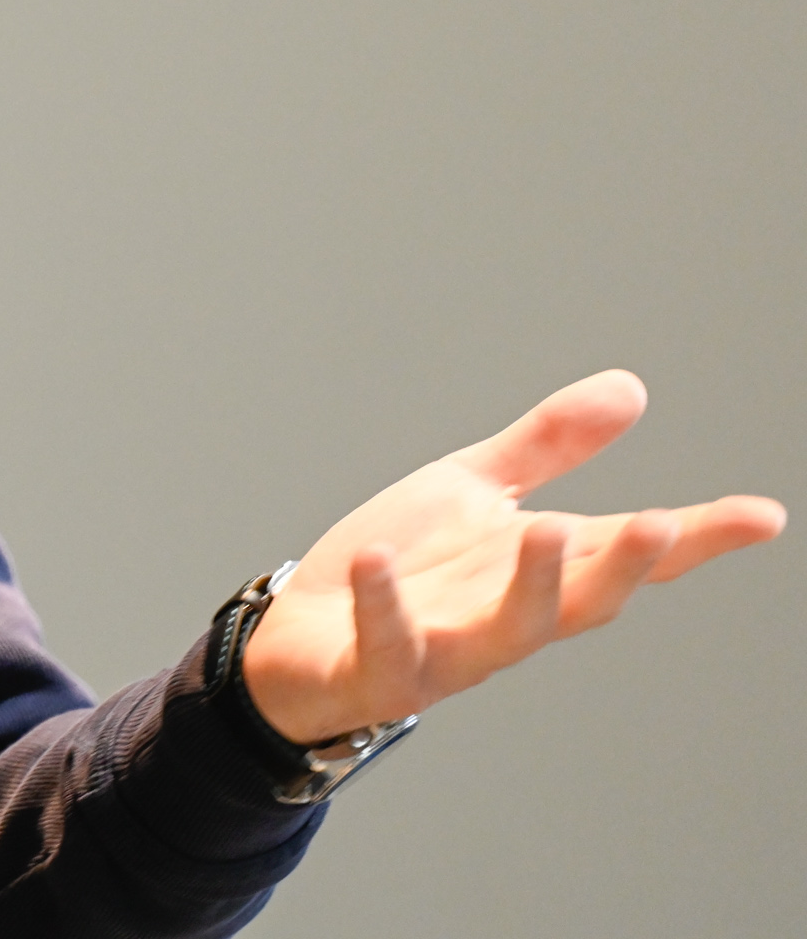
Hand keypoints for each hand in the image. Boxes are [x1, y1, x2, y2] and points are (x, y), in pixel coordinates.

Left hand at [240, 370, 785, 743]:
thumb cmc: (400, 569)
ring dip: (533, 586)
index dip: (698, 538)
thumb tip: (633, 388)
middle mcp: (505, 615)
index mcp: (535, 568)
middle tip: (661, 523)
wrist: (297, 638)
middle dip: (625, 565)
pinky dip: (386, 604)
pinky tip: (380, 560)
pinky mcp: (377, 670)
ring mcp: (447, 649)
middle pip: (586, 599)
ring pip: (509, 633)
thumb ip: (547, 447)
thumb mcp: (471, 490)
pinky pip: (389, 646)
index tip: (763, 515)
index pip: (628, 551)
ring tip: (548, 527)